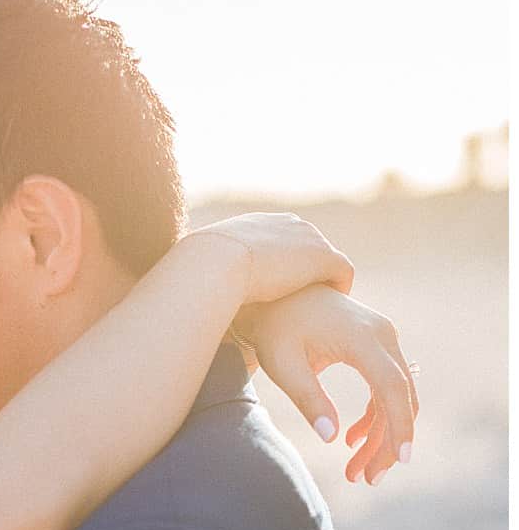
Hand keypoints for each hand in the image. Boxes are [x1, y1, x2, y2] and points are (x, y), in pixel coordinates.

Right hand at [190, 212, 355, 304]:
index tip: (281, 287)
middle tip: (307, 298)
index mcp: (259, 224)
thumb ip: (204, 273)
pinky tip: (332, 306)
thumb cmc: (200, 270)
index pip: (281, 240)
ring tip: (322, 304)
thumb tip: (188, 288)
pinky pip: (342, 272)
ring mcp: (309, 238)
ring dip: (325, 280)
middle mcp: (288, 223)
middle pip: (310, 247)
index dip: (284, 264)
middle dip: (309, 271)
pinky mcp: (324, 257)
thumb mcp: (199, 268)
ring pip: (328, 259)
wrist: (216, 263)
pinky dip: (339, 287)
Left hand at [235, 284, 419, 484]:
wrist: (277, 290)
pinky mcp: (375, 345)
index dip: (399, 425)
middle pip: (400, 397)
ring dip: (379, 435)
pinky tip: (351, 440)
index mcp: (363, 338)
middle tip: (367, 480)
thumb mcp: (284, 364)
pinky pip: (384, 387)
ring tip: (356, 472)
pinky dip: (373, 416)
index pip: (391, 388)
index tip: (401, 460)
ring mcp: (383, 339)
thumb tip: (331, 439)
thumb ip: (308, 398)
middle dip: (388, 443)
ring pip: (394, 397)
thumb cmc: (275, 326)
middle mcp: (383, 336)